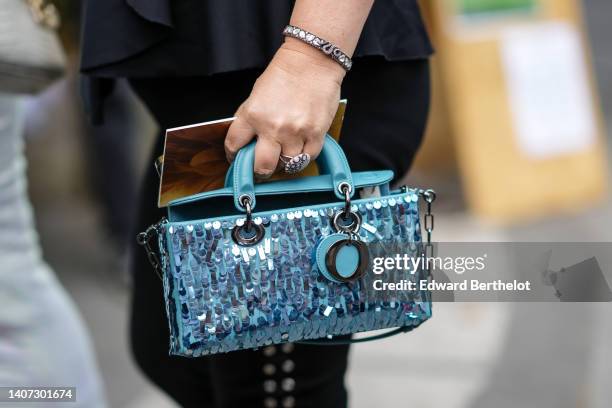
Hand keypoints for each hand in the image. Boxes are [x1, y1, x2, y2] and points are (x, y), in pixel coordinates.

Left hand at [225, 38, 345, 178]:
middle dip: (260, 171)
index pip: (234, 145)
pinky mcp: (316, 133)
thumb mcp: (256, 95)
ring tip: (285, 155)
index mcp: (252, 114)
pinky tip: (301, 149)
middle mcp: (272, 126)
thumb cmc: (285, 74)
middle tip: (262, 169)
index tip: (237, 158)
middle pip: (262, 166)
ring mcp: (296, 132)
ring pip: (287, 165)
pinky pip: (308, 158)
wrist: (312, 61)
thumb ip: (250, 119)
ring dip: (284, 163)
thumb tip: (247, 143)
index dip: (233, 156)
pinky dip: (303, 157)